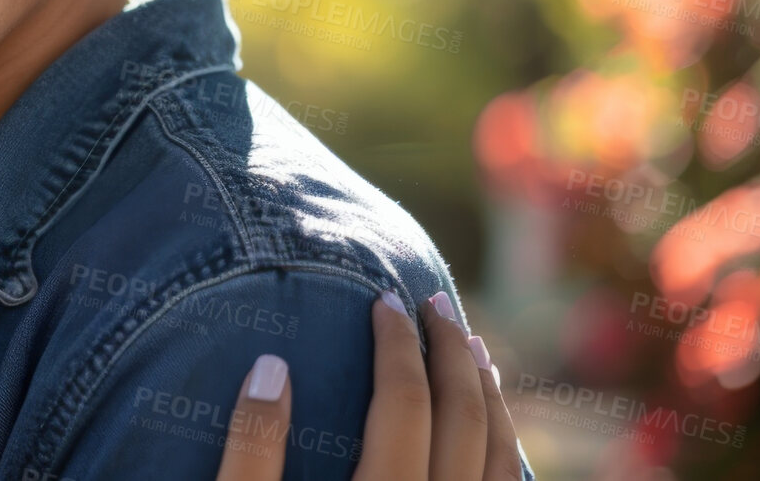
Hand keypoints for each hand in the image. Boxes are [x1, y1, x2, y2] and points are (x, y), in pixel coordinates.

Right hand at [212, 291, 522, 480]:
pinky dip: (507, 448)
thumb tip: (271, 367)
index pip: (403, 403)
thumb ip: (253, 451)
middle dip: (449, 351)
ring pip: (501, 459)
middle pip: (463, 420)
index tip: (384, 299)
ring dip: (489, 396)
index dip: (396, 343)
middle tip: (433, 303)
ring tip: (472, 350)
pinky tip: (491, 427)